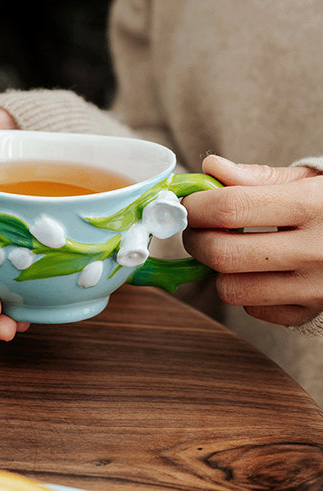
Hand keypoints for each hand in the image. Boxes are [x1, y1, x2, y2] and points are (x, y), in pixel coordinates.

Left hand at [182, 155, 322, 325]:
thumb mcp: (308, 182)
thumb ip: (257, 177)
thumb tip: (211, 167)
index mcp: (314, 206)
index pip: (229, 208)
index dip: (196, 207)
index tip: (189, 205)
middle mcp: (316, 251)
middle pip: (222, 254)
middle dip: (196, 240)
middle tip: (199, 230)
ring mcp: (314, 289)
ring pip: (230, 289)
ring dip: (218, 270)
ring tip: (231, 251)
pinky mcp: (309, 313)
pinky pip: (253, 308)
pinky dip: (246, 290)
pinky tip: (260, 272)